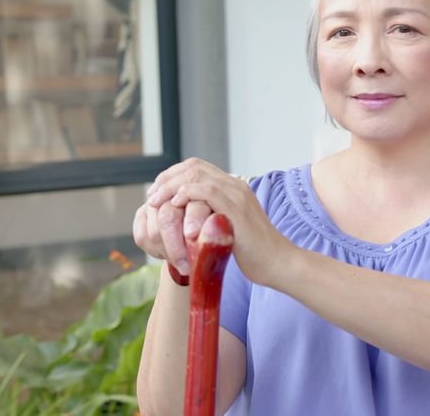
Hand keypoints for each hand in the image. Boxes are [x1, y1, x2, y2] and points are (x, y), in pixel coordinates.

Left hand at [145, 158, 294, 285]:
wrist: (277, 263)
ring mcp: (237, 196)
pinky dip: (187, 193)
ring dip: (171, 186)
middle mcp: (235, 186)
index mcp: (233, 187)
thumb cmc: (253, 252)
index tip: (157, 191)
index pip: (197, 166)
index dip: (173, 175)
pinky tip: (174, 203)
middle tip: (152, 195)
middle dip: (167, 178)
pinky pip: (208, 192)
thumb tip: (189, 219)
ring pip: (197, 175)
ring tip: (156, 200)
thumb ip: (213, 216)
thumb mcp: (228, 227)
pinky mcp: (237, 210)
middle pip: (194, 166)